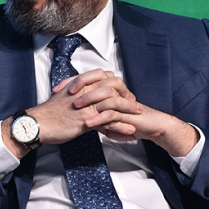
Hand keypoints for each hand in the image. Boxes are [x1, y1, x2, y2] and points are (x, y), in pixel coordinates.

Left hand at [60, 71, 198, 157]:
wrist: (151, 127)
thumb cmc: (130, 123)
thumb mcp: (108, 122)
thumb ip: (95, 118)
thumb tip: (80, 120)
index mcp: (107, 92)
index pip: (87, 82)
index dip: (71, 84)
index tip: (56, 91)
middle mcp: (113, 93)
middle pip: (93, 82)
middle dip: (77, 87)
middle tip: (62, 94)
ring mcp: (120, 102)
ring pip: (102, 94)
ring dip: (87, 100)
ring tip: (75, 107)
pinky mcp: (126, 113)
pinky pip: (111, 113)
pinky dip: (99, 118)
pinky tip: (89, 123)